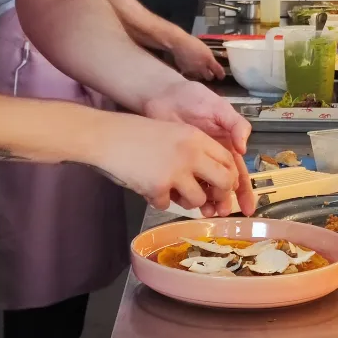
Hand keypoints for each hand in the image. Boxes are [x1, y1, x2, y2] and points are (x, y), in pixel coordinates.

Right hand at [93, 113, 239, 212]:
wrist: (107, 135)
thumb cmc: (136, 133)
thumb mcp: (172, 132)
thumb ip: (194, 150)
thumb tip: (212, 177)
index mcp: (196, 137)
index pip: (228, 160)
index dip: (229, 176)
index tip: (224, 186)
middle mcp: (191, 153)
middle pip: (224, 181)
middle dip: (219, 195)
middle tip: (209, 201)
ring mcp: (176, 170)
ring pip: (198, 199)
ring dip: (186, 201)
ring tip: (170, 191)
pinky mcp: (159, 186)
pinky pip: (167, 205)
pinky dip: (158, 200)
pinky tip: (148, 188)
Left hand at [143, 81, 255, 215]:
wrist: (163, 95)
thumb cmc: (195, 98)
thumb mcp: (219, 108)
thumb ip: (235, 124)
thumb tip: (244, 149)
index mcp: (225, 147)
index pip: (237, 173)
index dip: (244, 190)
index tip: (247, 207)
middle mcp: (210, 159)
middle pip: (222, 185)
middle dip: (225, 200)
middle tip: (222, 212)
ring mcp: (192, 164)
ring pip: (203, 188)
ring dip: (207, 202)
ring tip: (207, 212)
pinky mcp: (174, 165)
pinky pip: (182, 184)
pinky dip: (185, 196)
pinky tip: (186, 203)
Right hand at [171, 33, 224, 80]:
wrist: (179, 43)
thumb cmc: (193, 43)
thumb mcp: (206, 49)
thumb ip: (210, 58)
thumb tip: (213, 65)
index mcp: (208, 59)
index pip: (218, 71)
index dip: (221, 75)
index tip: (221, 76)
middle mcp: (202, 67)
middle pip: (209, 77)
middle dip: (210, 75)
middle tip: (209, 73)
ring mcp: (193, 70)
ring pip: (201, 77)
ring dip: (201, 74)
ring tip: (199, 69)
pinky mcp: (186, 72)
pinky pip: (192, 76)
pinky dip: (193, 73)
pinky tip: (192, 68)